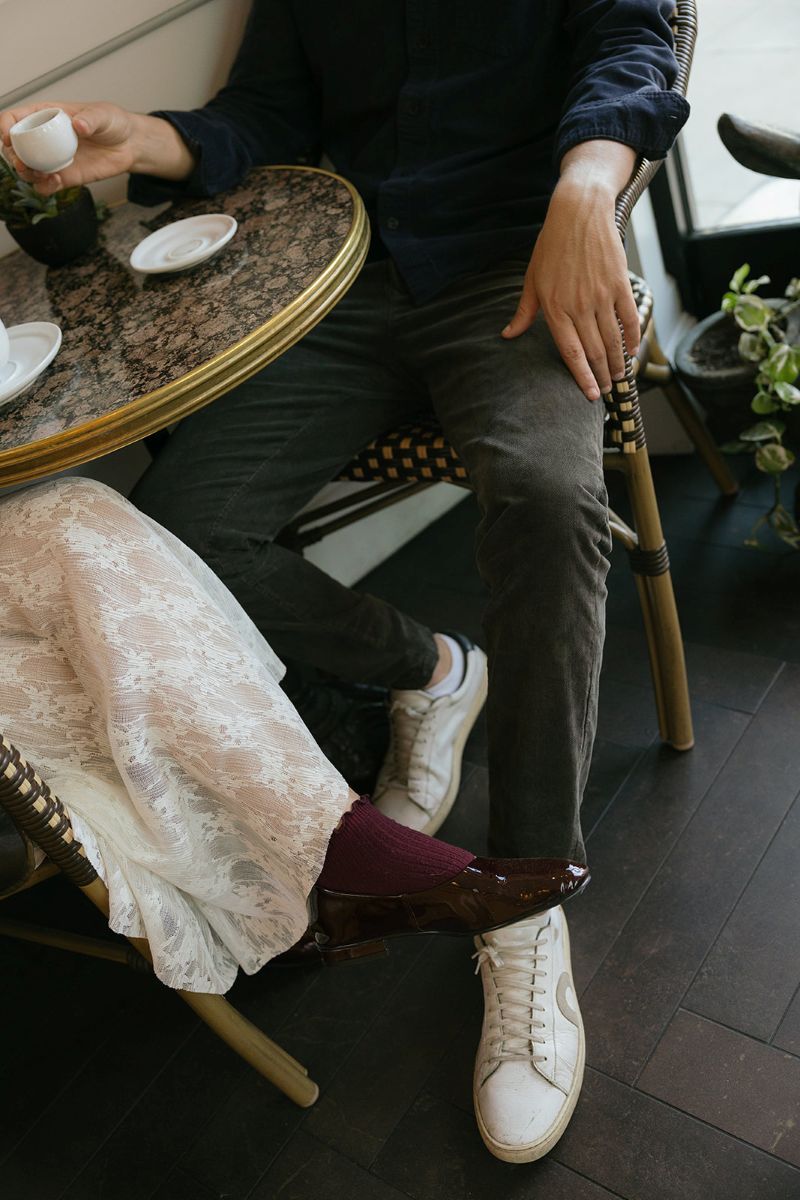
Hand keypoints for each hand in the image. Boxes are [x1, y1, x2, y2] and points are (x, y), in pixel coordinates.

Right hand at [0, 101, 137, 194]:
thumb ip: (91, 118)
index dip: (4, 126)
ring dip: (27, 175)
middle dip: (13, 157)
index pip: (14, 118)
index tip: (6, 137)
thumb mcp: (103, 114)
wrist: (128, 146)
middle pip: (14, 147)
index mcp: (44, 115)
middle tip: (24, 164)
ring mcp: (51, 158)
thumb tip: (78, 125)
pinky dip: (45, 187)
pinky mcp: (63, 176)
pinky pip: (45, 185)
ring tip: (43, 175)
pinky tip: (56, 182)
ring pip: (26, 169)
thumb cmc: (112, 122)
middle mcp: (43, 138)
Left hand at [502, 142, 640, 402]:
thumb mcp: (532, 279)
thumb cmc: (552, 246)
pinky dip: (633, 336)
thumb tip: (508, 335)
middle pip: (595, 351)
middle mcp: (578, 305)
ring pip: (613, 338)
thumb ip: (524, 312)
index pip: (571, 353)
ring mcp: (601, 295)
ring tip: (619, 376)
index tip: (591, 395)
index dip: (582, 376)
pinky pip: (629, 317)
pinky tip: (632, 350)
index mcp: (555, 308)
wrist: (579, 212)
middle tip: (607, 390)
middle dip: (602, 375)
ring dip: (618, 361)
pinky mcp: (618, 283)